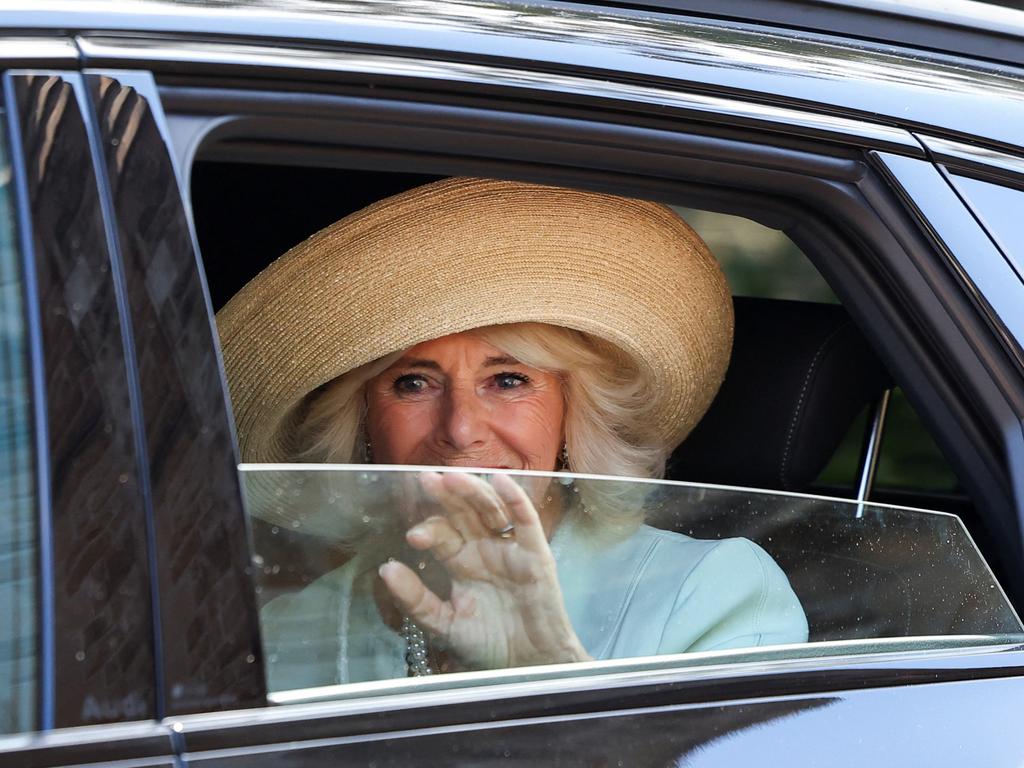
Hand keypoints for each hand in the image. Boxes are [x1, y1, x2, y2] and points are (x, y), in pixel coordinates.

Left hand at [377, 472, 591, 670]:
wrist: (529, 667)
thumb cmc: (489, 647)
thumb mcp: (444, 625)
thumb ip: (416, 599)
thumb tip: (386, 570)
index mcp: (461, 562)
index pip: (442, 533)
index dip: (428, 529)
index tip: (413, 536)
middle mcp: (484, 549)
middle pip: (463, 512)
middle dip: (445, 495)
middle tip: (425, 480)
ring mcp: (510, 549)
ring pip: (490, 509)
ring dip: (472, 491)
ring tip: (453, 477)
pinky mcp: (535, 554)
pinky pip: (526, 521)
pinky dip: (516, 499)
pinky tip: (500, 481)